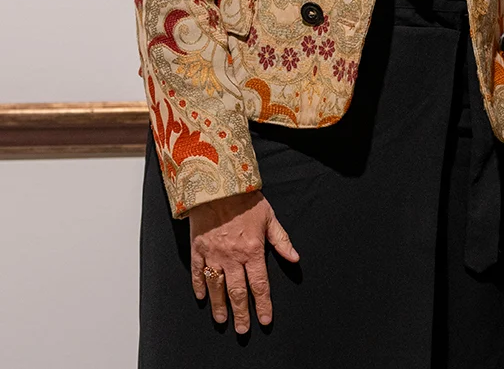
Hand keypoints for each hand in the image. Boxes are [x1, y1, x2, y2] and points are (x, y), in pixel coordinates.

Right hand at [189, 191, 298, 332]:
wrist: (219, 185)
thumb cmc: (246, 200)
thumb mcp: (269, 217)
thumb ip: (281, 240)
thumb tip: (294, 258)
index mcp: (253, 250)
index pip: (260, 284)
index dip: (263, 304)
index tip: (265, 319)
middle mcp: (232, 257)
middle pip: (238, 292)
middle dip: (241, 314)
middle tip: (243, 330)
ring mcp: (213, 255)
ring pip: (217, 288)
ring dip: (220, 306)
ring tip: (223, 320)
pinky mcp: (198, 250)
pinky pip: (198, 273)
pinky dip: (200, 287)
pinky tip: (202, 297)